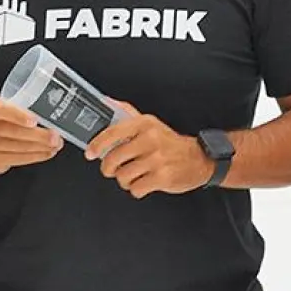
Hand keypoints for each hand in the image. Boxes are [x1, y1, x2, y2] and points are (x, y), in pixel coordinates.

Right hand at [0, 97, 64, 175]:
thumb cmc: (1, 122)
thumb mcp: (8, 110)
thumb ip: (24, 110)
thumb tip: (51, 116)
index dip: (17, 116)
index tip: (34, 120)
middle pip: (12, 131)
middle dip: (38, 135)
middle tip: (54, 136)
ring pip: (18, 147)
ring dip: (40, 147)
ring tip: (55, 145)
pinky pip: (17, 159)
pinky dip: (36, 156)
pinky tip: (47, 152)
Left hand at [84, 101, 210, 197]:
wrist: (200, 159)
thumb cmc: (170, 143)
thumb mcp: (151, 124)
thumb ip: (127, 113)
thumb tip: (106, 101)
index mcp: (145, 124)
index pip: (113, 132)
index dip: (97, 144)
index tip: (90, 153)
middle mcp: (151, 139)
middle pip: (113, 159)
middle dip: (109, 168)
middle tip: (113, 169)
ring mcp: (157, 159)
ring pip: (123, 176)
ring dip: (124, 181)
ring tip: (133, 176)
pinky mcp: (163, 177)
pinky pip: (136, 189)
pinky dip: (136, 189)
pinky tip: (144, 183)